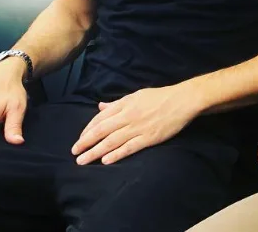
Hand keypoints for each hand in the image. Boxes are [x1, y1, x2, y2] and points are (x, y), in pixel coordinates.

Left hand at [72, 85, 198, 164]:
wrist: (182, 100)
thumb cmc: (160, 97)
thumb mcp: (136, 95)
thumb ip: (117, 104)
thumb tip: (100, 107)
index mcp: (125, 104)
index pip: (101, 118)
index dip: (88, 129)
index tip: (80, 139)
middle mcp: (128, 116)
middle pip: (102, 130)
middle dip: (86, 142)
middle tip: (74, 152)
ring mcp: (138, 128)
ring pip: (112, 141)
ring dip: (95, 151)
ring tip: (83, 160)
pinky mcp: (149, 137)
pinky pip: (129, 147)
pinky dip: (117, 154)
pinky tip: (106, 160)